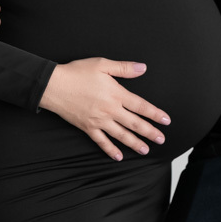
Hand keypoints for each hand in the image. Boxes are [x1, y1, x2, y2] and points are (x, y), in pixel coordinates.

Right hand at [40, 58, 170, 160]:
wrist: (54, 86)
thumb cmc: (78, 72)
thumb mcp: (102, 65)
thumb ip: (124, 68)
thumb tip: (143, 68)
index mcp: (116, 94)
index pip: (141, 106)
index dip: (155, 114)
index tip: (166, 121)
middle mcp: (110, 110)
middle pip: (134, 124)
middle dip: (149, 132)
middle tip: (161, 139)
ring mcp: (99, 121)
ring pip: (121, 135)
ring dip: (134, 143)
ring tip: (145, 150)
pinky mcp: (88, 128)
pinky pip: (101, 142)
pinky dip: (110, 150)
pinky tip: (118, 156)